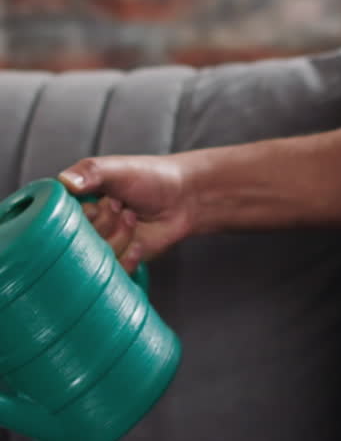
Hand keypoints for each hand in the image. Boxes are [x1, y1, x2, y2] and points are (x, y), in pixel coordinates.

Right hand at [58, 153, 193, 271]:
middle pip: (77, 239)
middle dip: (104, 222)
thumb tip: (65, 182)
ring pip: (95, 256)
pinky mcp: (118, 263)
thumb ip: (89, 172)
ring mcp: (101, 246)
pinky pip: (113, 272)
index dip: (80, 213)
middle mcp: (85, 226)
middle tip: (120, 206)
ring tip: (133, 217)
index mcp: (76, 202)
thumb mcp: (117, 168)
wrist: (182, 198)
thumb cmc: (150, 178)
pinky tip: (138, 241)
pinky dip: (127, 258)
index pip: (59, 217)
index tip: (96, 204)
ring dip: (119, 236)